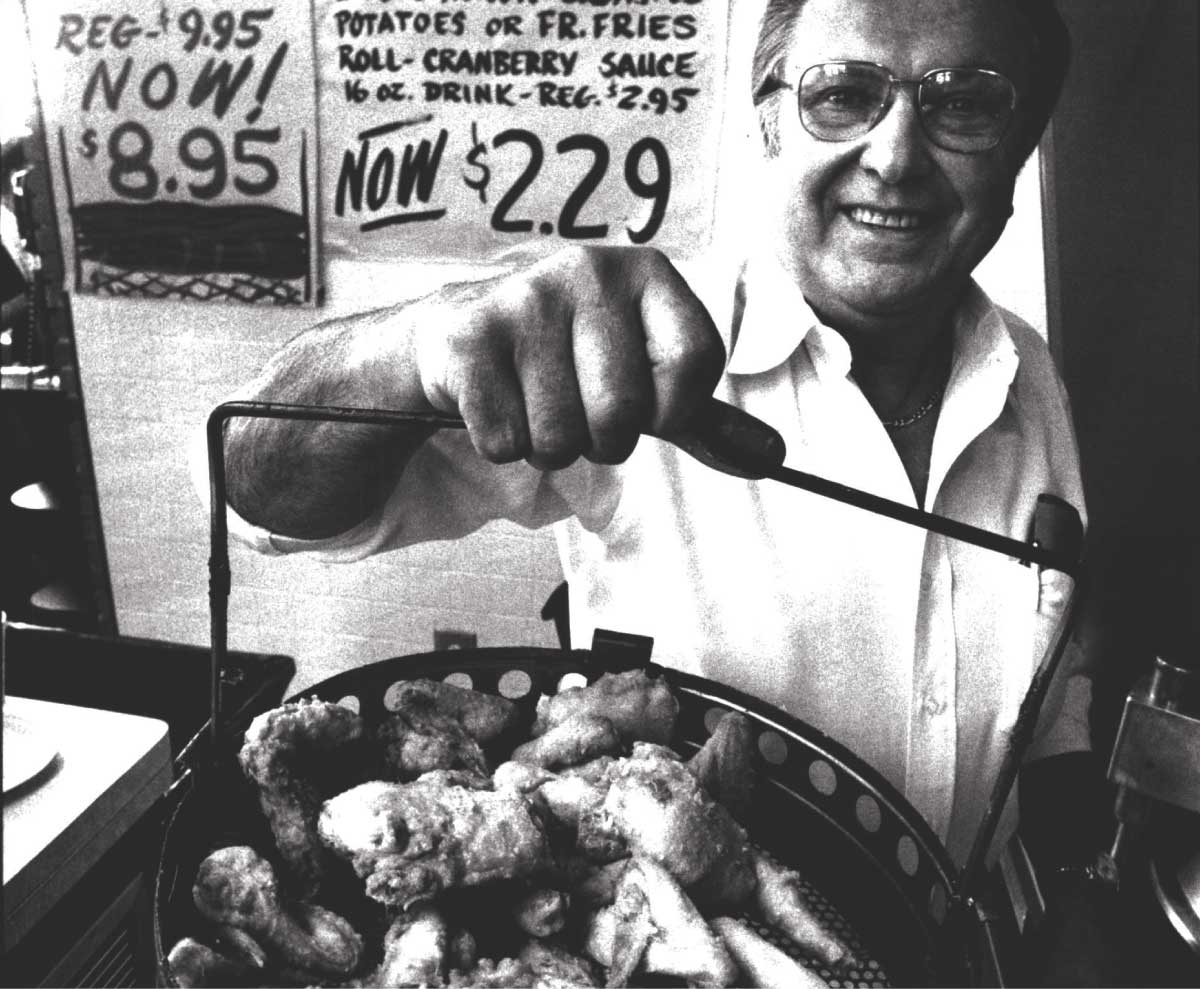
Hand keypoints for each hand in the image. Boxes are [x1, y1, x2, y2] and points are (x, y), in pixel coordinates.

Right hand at [411, 246, 725, 469]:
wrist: (461, 340)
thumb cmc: (567, 362)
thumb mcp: (640, 378)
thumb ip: (701, 419)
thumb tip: (774, 456)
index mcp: (646, 272)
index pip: (696, 362)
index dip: (672, 409)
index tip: (647, 408)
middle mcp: (589, 270)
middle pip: (624, 413)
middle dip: (602, 440)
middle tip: (579, 412)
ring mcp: (525, 299)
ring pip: (560, 437)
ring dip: (549, 446)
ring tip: (535, 406)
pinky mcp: (470, 338)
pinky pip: (506, 440)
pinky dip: (503, 443)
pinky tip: (497, 404)